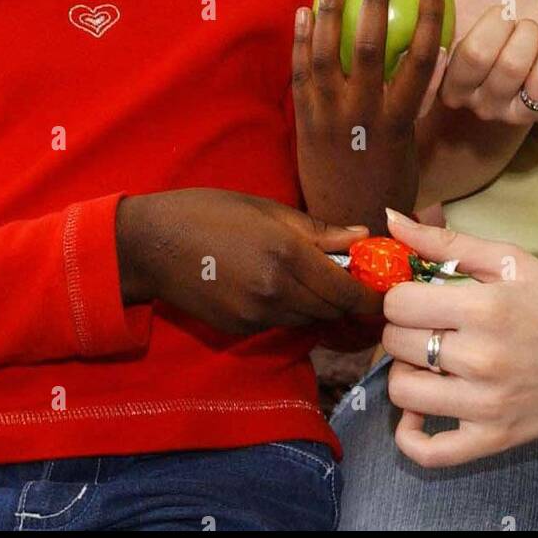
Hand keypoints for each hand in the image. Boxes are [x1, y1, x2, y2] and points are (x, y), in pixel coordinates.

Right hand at [115, 189, 381, 334]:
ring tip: (322, 280)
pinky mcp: (241, 329)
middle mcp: (276, 291)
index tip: (386, 294)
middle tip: (361, 284)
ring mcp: (257, 315)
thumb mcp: (266, 208)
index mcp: (286, 254)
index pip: (346, 291)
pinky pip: (282, 323)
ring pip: (310, 319)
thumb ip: (318, 230)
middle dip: (349, 301)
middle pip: (332, 310)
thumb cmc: (209, 212)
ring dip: (322, 305)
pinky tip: (284, 287)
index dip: (371, 298)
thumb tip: (364, 237)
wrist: (151, 244)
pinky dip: (294, 310)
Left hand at [292, 0, 446, 232]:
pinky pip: (301, 73)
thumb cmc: (390, 184)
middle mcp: (362, 116)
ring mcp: (329, 117)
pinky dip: (302, 40)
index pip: (418, 62)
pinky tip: (304, 11)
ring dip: (332, 11)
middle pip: (368, 47)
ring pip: (328, 54)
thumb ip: (416, 103)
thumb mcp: (412, 144)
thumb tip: (431, 59)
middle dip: (374, 2)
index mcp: (398, 121)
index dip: (427, 21)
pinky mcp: (304, 122)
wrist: (348, 224)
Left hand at [377, 211, 537, 465]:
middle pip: (395, 343)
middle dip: (403, 329)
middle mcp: (482, 359)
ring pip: (401, 391)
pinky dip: (409, 435)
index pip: (398, 303)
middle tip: (426, 326)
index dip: (401, 295)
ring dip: (405, 372)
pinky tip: (418, 410)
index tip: (419, 296)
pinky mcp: (492, 440)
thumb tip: (391, 219)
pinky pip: (428, 452)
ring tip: (428, 361)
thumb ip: (445, 241)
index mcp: (485, 308)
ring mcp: (486, 406)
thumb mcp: (508, 260)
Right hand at [411, 0, 537, 206]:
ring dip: (527, 32)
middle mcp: (462, 98)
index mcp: (434, 71)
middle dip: (499, 20)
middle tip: (506, 13)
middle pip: (477, 56)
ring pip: (513, 66)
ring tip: (526, 27)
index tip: (450, 33)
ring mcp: (499, 108)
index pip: (422, 76)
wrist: (534, 10)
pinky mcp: (536, 110)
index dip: (434, 55)